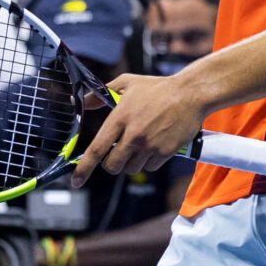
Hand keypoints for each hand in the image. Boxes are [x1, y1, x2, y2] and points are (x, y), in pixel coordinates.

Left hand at [70, 72, 211, 185]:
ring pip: (130, 168)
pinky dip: (147, 161)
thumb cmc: (157, 88)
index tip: (76, 181)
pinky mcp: (165, 152)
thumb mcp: (126, 83)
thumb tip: (81, 102)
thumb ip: (100, 95)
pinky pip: (149, 167)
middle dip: (110, 164)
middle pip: (112, 166)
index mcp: (120, 117)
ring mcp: (150, 145)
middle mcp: (134, 135)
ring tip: (138, 143)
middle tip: (116, 152)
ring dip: (130, 162)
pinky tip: (152, 145)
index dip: (84, 168)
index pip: (97, 149)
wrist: (190, 94)